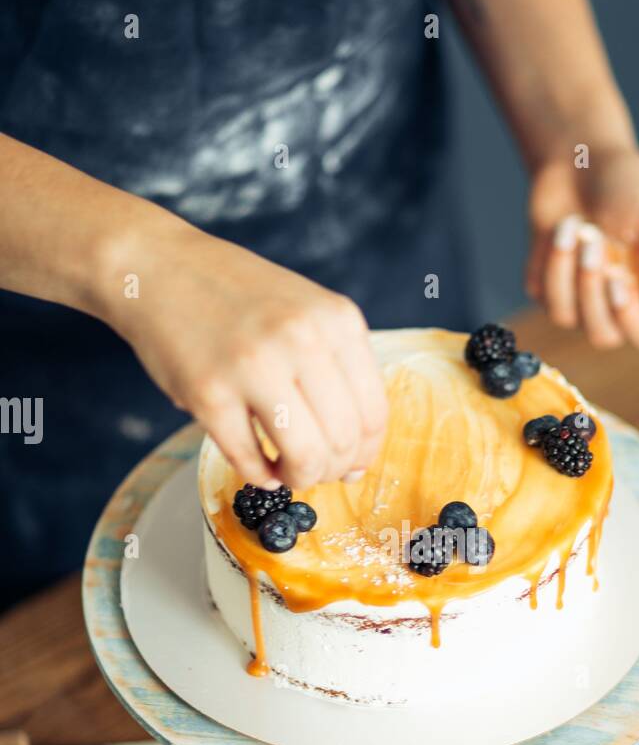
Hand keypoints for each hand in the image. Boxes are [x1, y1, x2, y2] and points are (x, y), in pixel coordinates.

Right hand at [103, 219, 387, 490]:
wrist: (159, 267)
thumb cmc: (237, 297)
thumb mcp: (306, 311)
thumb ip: (337, 370)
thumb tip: (357, 456)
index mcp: (337, 320)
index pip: (374, 414)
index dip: (365, 453)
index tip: (351, 464)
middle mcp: (302, 340)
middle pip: (343, 442)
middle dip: (332, 470)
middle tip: (312, 468)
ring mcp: (254, 367)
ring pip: (306, 458)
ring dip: (299, 478)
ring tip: (285, 470)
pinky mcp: (208, 394)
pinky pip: (250, 461)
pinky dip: (259, 476)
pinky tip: (258, 466)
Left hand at [525, 147, 638, 355]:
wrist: (580, 160)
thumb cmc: (627, 184)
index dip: (635, 323)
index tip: (619, 282)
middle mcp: (623, 304)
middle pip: (605, 336)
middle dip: (590, 289)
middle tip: (593, 238)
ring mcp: (584, 300)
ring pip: (567, 318)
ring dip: (564, 269)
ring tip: (574, 224)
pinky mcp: (550, 288)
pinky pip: (542, 295)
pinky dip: (547, 258)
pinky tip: (560, 228)